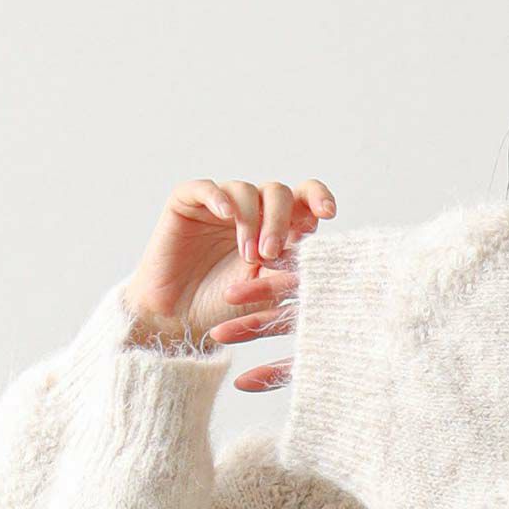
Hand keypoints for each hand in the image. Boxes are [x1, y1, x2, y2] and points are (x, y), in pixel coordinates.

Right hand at [123, 178, 334, 383]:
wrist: (179, 321)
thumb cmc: (226, 309)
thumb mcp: (269, 292)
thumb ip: (292, 268)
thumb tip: (323, 248)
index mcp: (276, 228)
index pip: (303, 199)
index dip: (318, 197)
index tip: (328, 213)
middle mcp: (251, 211)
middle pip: (277, 193)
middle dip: (278, 220)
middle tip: (270, 254)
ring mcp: (220, 205)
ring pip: (246, 190)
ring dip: (251, 221)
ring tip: (247, 256)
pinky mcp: (187, 203)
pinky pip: (205, 188)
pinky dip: (218, 198)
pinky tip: (226, 215)